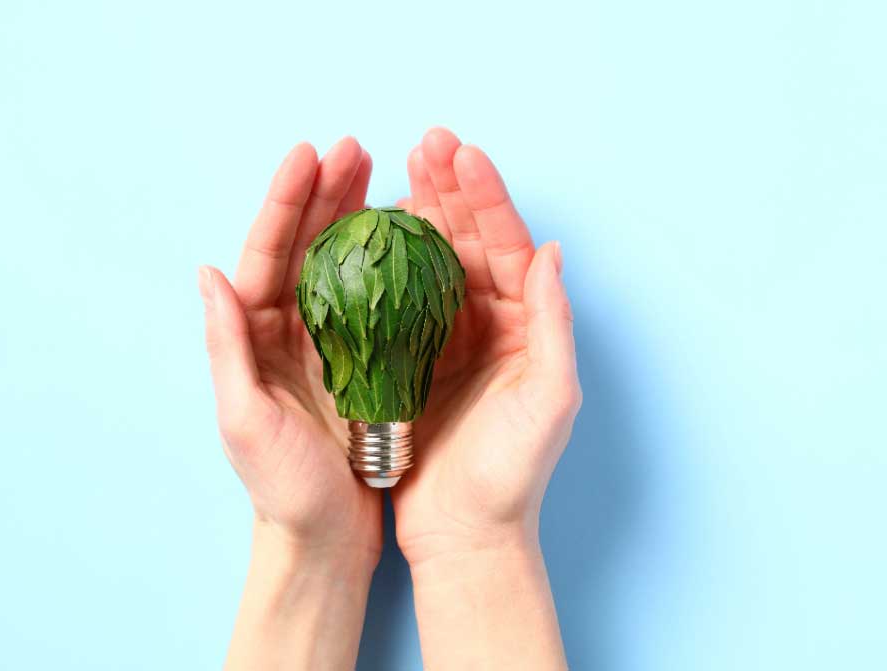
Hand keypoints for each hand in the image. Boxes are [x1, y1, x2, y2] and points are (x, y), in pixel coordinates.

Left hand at [198, 137, 380, 668]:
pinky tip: (400, 233)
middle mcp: (283, 331)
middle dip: (325, 193)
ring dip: (352, 214)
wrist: (323, 537)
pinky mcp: (356, 361)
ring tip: (375, 170)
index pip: (266, 253)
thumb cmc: (282, 488)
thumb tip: (207, 271)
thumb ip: (226, 346)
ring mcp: (321, 343)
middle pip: (302, 245)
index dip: (286, 201)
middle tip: (353, 147)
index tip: (310, 154)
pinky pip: (368, 296)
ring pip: (336, 262)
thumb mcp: (245, 420)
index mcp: (253, 338)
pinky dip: (381, 260)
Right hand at [393, 128, 580, 668]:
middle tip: (425, 140)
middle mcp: (491, 324)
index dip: (486, 196)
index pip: (509, 246)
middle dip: (449, 189)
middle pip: (469, 241)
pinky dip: (387, 263)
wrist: (465, 533)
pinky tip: (370, 232)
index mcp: (526, 326)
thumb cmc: (513, 475)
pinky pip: (400, 299)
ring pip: (433, 262)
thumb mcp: (549, 401)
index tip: (462, 153)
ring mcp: (450, 339)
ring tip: (397, 168)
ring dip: (418, 213)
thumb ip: (553, 325)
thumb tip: (553, 252)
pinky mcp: (414, 360)